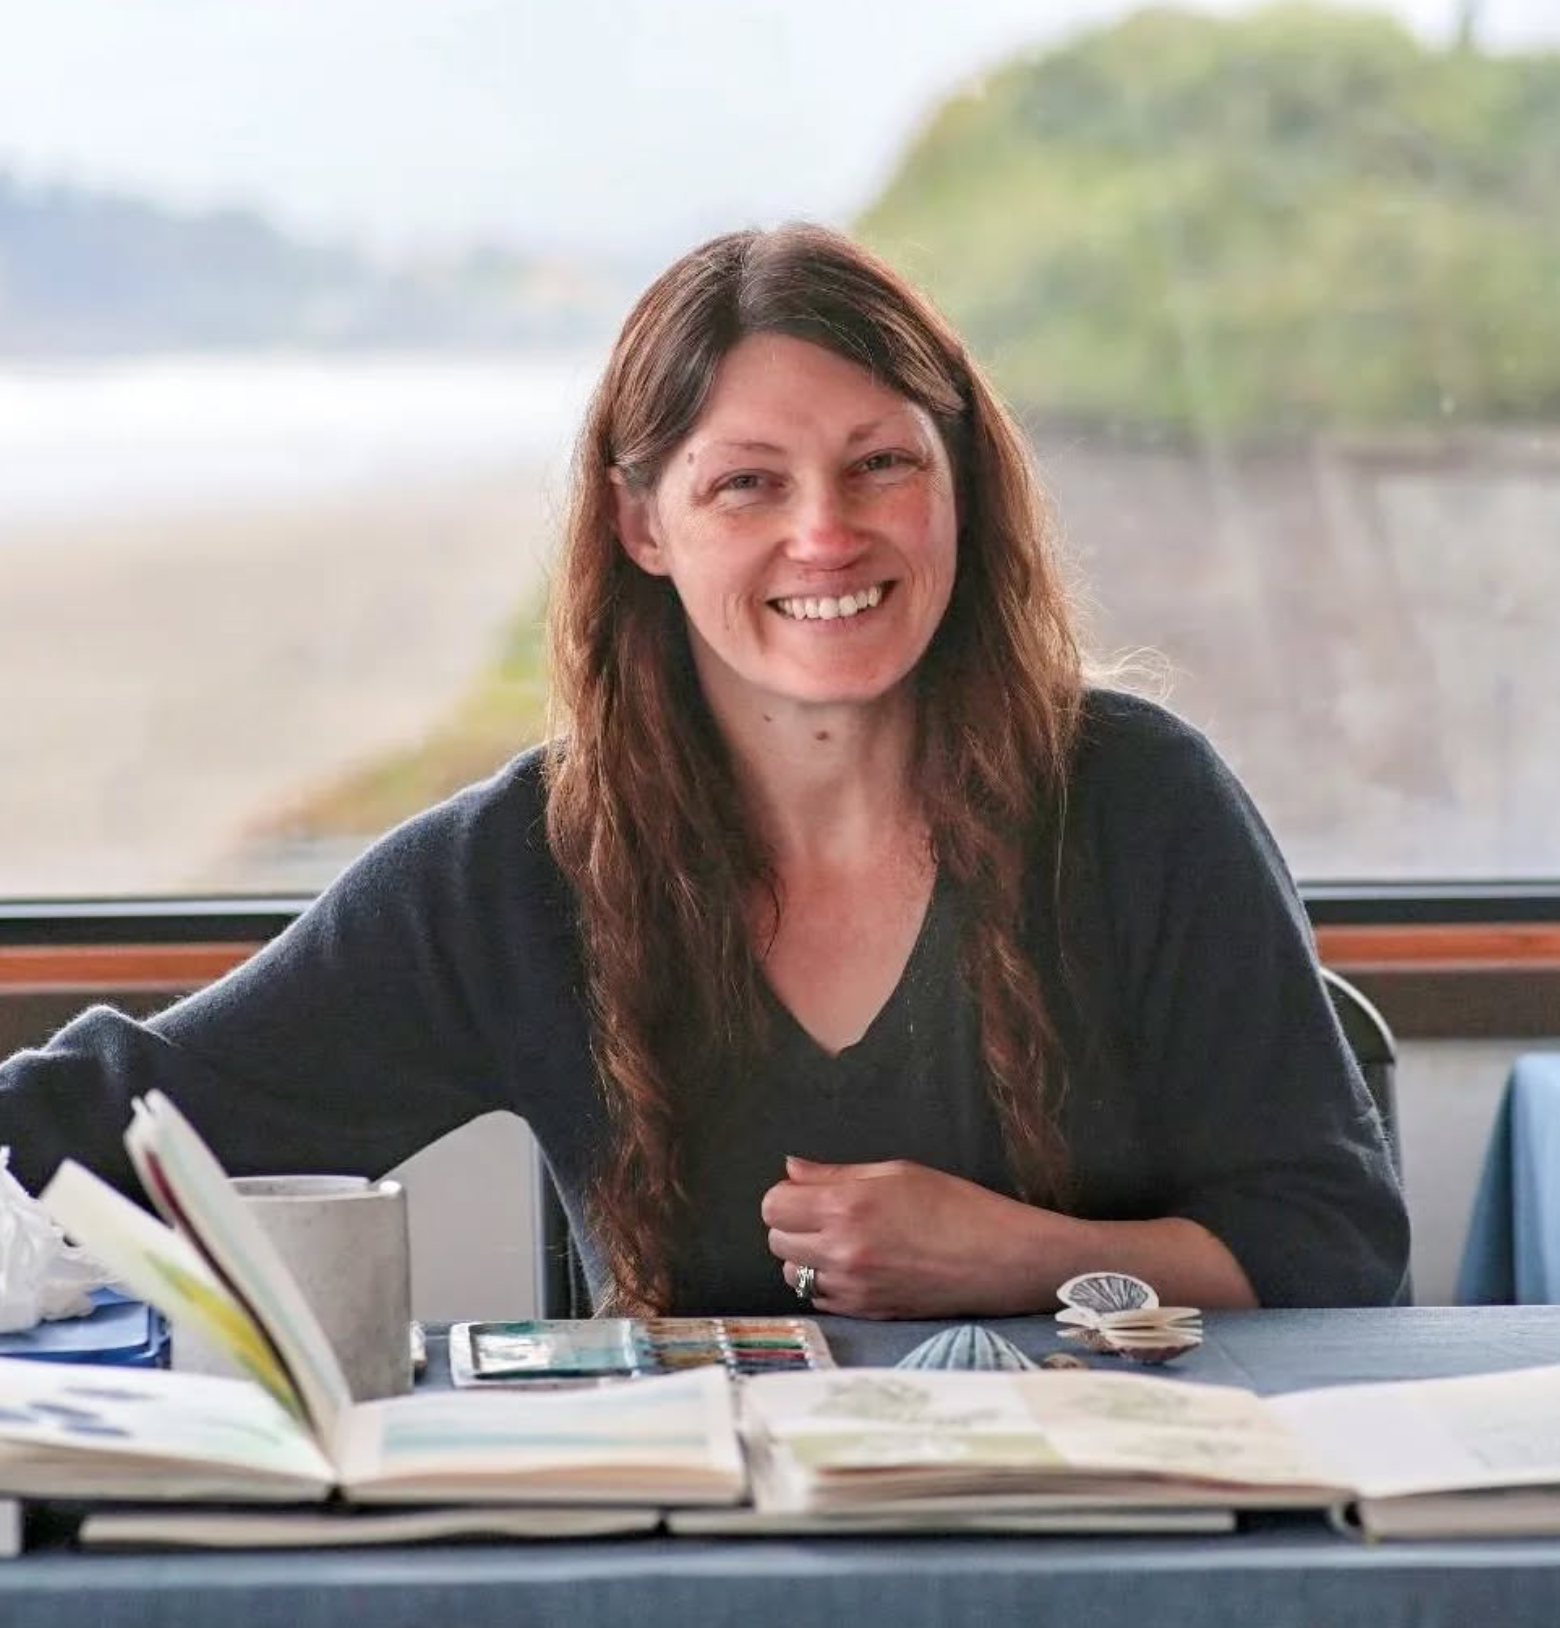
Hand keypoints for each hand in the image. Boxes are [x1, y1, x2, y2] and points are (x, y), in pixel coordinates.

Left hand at [761, 1155, 1057, 1318]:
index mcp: (847, 1208)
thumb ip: (836, 1174)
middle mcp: (841, 1252)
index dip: (786, 1195)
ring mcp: (852, 1288)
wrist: (999, 1259)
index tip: (807, 1192)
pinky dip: (826, 1281)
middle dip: (793, 1224)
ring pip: (793, 1274)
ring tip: (841, 1241)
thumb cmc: (955, 1205)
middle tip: (824, 1213)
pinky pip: (820, 1297)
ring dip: (806, 1255)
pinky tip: (856, 1266)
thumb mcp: (897, 1172)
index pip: (774, 1206)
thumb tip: (791, 1169)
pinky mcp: (866, 1313)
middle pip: (777, 1240)